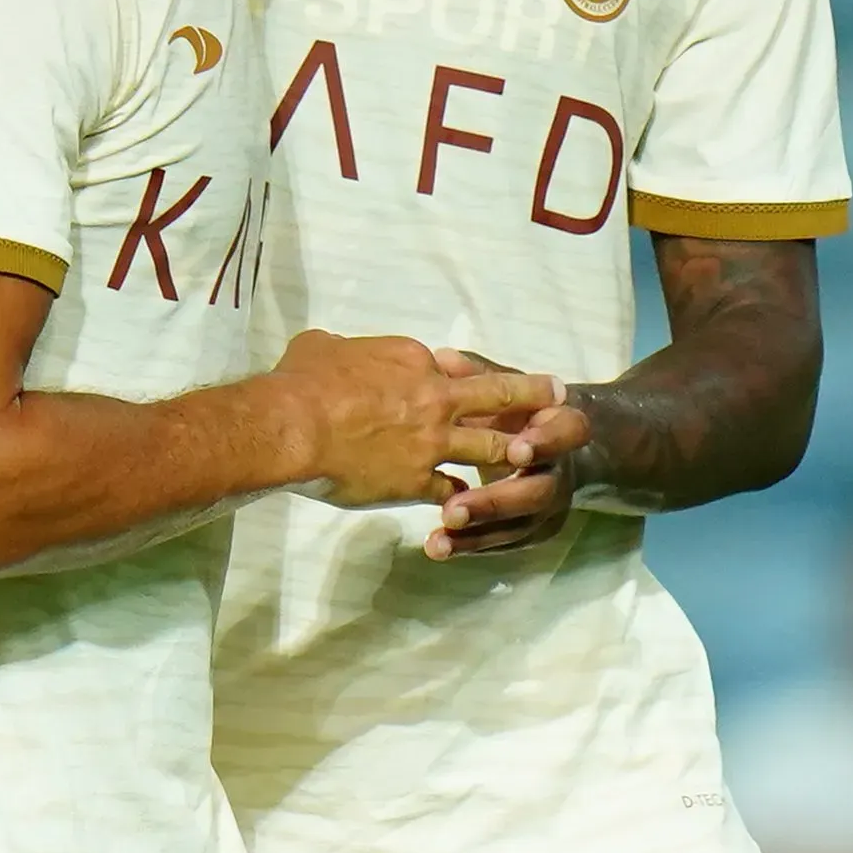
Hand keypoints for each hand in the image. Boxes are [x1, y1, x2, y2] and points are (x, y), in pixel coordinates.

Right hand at [266, 333, 561, 509]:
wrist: (294, 427)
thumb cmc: (303, 381)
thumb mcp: (322, 346)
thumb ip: (341, 349)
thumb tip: (332, 350)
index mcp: (413, 362)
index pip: (449, 367)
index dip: (459, 373)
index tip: (469, 377)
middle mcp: (434, 399)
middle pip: (494, 393)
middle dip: (531, 393)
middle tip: (558, 393)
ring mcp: (432, 442)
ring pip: (488, 446)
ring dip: (513, 450)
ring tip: (536, 454)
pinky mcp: (419, 480)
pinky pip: (454, 491)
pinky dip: (466, 499)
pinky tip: (473, 505)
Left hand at [427, 385, 593, 559]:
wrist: (559, 447)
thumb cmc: (524, 410)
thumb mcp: (508, 390)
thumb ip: (480, 377)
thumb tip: (444, 359)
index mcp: (562, 426)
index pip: (567, 432)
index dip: (546, 441)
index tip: (516, 447)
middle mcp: (561, 470)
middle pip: (539, 491)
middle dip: (497, 501)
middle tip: (453, 508)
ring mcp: (549, 505)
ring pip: (520, 525)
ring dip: (479, 533)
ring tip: (438, 538)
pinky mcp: (532, 530)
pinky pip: (505, 543)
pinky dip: (472, 545)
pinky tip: (437, 548)